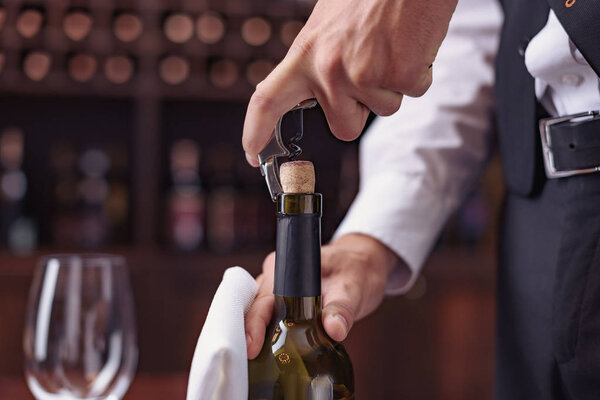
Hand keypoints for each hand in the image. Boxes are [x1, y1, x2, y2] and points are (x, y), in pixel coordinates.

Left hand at [242, 0, 457, 165]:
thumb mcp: (327, 24)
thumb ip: (318, 61)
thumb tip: (321, 93)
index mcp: (305, 54)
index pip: (266, 101)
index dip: (254, 133)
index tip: (251, 155)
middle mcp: (330, 71)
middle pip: (344, 127)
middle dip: (360, 112)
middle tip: (370, 73)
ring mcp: (365, 76)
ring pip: (384, 109)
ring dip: (392, 84)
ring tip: (392, 44)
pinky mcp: (401, 76)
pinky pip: (413, 92)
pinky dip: (418, 72)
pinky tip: (411, 42)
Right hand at [245, 233, 404, 358]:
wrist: (363, 264)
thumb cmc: (357, 271)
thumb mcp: (353, 289)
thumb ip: (342, 309)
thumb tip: (334, 329)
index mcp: (286, 268)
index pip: (261, 298)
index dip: (252, 323)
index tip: (250, 347)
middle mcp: (275, 275)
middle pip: (252, 307)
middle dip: (246, 333)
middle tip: (245, 362)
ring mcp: (277, 288)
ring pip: (256, 313)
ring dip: (254, 336)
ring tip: (250, 364)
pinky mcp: (284, 301)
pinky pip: (267, 318)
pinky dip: (264, 335)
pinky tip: (264, 356)